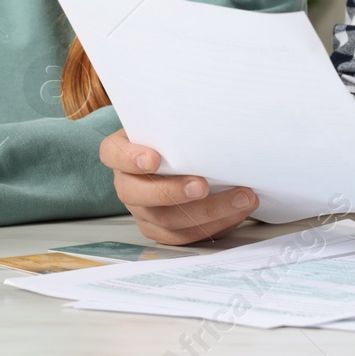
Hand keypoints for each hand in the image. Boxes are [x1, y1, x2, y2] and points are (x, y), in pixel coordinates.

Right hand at [99, 129, 256, 245]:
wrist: (178, 155)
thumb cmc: (174, 136)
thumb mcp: (169, 124)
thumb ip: (178, 124)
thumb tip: (211, 119)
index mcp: (121, 152)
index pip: (113, 153)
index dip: (130, 158)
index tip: (153, 158)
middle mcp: (126, 184)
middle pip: (136, 194)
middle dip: (172, 192)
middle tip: (202, 186)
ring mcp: (142, 211)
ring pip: (166, 220)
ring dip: (209, 211)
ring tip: (241, 197)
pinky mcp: (161, 230)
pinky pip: (185, 236)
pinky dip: (215, 224)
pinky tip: (238, 211)